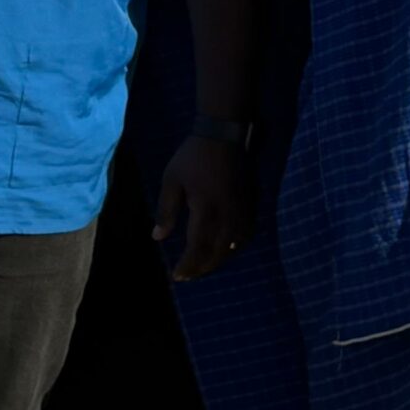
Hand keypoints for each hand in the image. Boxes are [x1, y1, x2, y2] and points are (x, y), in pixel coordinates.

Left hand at [154, 133, 255, 281]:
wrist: (226, 134)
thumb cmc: (193, 155)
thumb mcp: (172, 180)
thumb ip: (166, 210)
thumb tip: (158, 237)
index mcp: (205, 209)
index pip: (197, 248)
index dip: (188, 266)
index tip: (177, 276)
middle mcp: (227, 215)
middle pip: (217, 253)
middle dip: (201, 268)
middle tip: (188, 275)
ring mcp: (242, 210)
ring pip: (233, 247)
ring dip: (218, 260)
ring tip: (203, 266)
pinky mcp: (251, 204)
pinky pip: (246, 234)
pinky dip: (235, 247)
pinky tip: (226, 249)